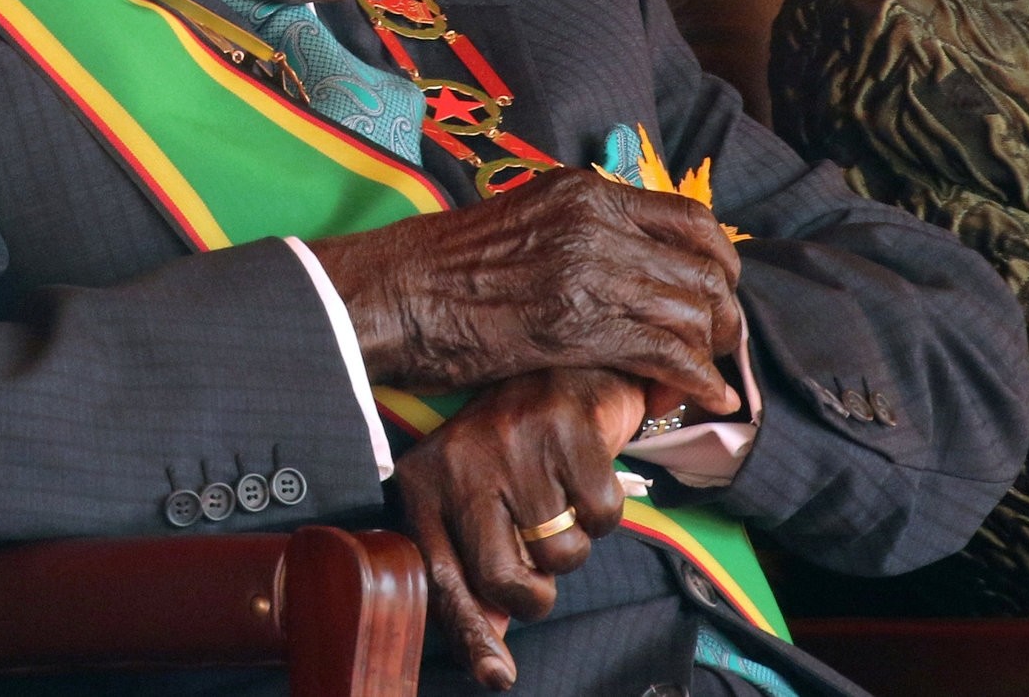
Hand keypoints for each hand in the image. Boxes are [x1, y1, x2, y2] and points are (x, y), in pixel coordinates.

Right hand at [311, 168, 743, 411]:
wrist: (394, 292)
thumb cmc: (445, 265)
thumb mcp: (525, 219)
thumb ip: (582, 230)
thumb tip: (631, 263)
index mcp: (585, 191)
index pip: (690, 218)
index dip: (720, 259)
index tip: (720, 289)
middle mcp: (597, 223)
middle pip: (702, 267)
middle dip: (723, 313)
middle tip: (720, 345)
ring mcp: (590, 272)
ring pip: (691, 312)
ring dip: (711, 352)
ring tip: (708, 379)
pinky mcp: (579, 327)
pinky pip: (666, 353)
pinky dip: (697, 381)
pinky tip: (710, 400)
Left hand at [394, 368, 643, 689]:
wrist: (564, 363)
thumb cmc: (516, 447)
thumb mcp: (479, 498)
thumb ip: (479, 567)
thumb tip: (492, 651)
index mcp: (425, 482)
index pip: (443, 578)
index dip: (472, 633)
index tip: (498, 676)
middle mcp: (462, 462)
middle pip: (503, 579)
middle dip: (536, 592)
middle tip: (542, 565)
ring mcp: (514, 444)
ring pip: (560, 556)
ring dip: (573, 543)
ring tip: (560, 498)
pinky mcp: (567, 430)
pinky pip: (602, 518)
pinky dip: (604, 511)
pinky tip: (585, 475)